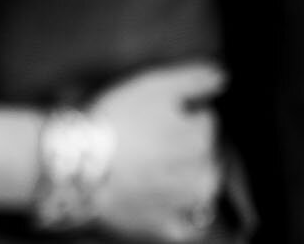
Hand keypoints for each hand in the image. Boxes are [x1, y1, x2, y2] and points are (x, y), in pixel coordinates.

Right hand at [87, 63, 225, 242]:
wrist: (79, 167)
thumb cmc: (117, 121)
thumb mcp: (155, 85)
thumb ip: (195, 79)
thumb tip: (223, 76)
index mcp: (200, 139)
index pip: (207, 120)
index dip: (187, 113)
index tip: (164, 114)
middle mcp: (199, 174)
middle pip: (206, 155)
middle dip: (191, 147)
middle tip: (158, 142)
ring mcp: (182, 205)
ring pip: (202, 191)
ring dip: (193, 180)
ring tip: (164, 170)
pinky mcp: (161, 227)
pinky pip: (184, 227)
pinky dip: (182, 217)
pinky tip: (167, 205)